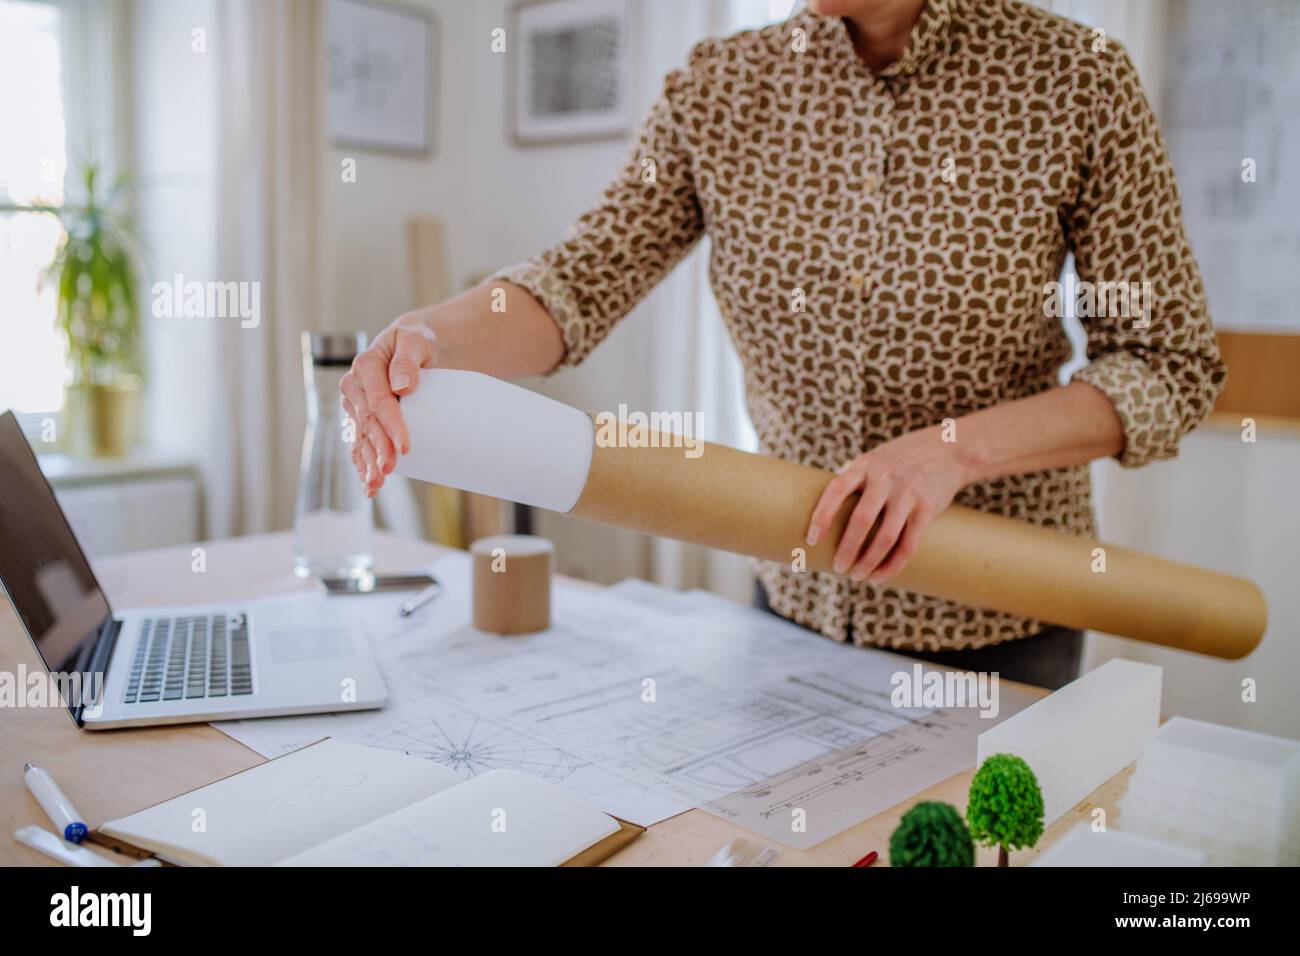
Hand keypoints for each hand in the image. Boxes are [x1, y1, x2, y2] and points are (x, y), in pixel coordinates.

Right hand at [339, 312, 438, 496]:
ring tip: (376, 486)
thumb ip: (408, 359)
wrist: (411, 345)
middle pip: (368, 424)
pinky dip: (363, 466)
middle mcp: (354, 388)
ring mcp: (356, 406)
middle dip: (378, 449)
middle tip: (390, 470)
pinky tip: (369, 486)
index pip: (378, 400)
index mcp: (365, 366)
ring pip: (360, 438)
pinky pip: (359, 445)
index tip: (405, 446)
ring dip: (367, 464)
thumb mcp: (416, 340)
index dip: (391, 425)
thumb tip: (402, 387)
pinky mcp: (361, 419)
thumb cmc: (416, 341)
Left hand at [805, 425, 969, 584]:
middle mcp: (886, 477)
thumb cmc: (899, 460)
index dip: (822, 515)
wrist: (947, 449)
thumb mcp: (874, 460)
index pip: (837, 490)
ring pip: (886, 536)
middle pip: (862, 519)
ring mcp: (908, 492)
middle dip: (847, 548)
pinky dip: (893, 565)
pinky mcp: (927, 507)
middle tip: (837, 567)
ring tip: (857, 576)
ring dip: (869, 562)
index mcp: (865, 465)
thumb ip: (854, 482)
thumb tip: (823, 513)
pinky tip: (880, 577)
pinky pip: (908, 544)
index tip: (811, 540)